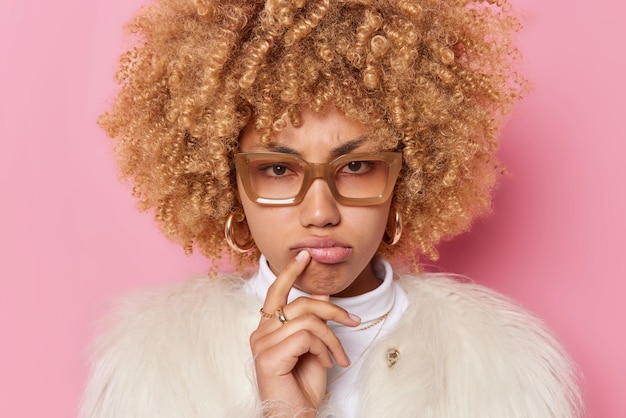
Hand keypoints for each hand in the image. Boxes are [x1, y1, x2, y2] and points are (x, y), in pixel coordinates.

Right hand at [250, 250, 360, 416]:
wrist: (296, 416)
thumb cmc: (303, 387)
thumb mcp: (315, 347)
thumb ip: (314, 320)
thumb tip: (322, 292)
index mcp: (267, 328)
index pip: (276, 292)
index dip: (290, 271)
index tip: (306, 255)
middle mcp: (260, 333)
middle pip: (301, 303)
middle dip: (333, 309)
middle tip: (354, 321)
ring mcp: (262, 344)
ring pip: (308, 320)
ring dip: (332, 338)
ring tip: (336, 357)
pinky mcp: (269, 356)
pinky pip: (307, 336)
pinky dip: (325, 348)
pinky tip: (326, 363)